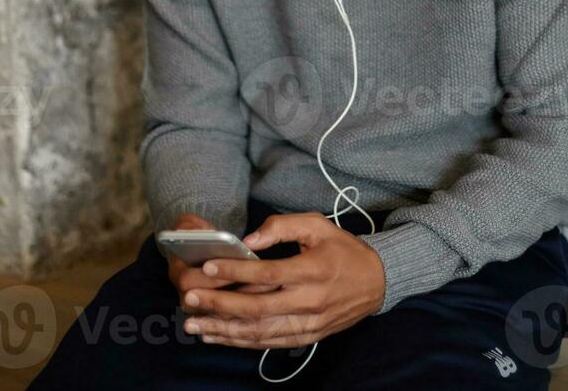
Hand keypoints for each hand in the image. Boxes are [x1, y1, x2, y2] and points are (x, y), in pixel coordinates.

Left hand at [180, 211, 386, 348]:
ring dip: (223, 330)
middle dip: (219, 304)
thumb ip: (282, 227)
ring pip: (260, 331)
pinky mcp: (308, 337)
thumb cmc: (343, 250)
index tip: (207, 267)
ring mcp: (309, 323)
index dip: (235, 271)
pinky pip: (269, 343)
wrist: (377, 281)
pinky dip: (241, 341)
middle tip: (190, 298)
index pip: (267, 273)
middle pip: (257, 307)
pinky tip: (219, 336)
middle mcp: (310, 301)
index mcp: (313, 270)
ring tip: (194, 325)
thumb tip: (248, 241)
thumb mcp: (318, 225)